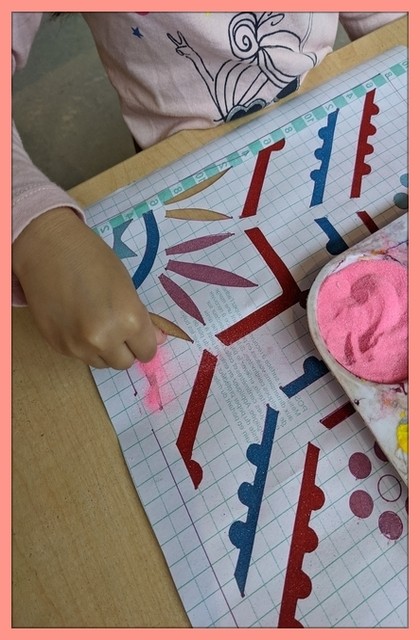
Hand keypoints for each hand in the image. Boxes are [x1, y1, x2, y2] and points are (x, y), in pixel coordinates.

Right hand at [13, 207, 165, 368]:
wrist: (47, 249)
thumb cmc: (93, 259)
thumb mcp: (127, 285)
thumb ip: (142, 318)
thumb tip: (156, 341)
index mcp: (129, 320)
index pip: (147, 351)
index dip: (145, 342)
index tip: (140, 334)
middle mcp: (105, 339)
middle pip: (125, 362)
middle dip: (125, 348)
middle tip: (117, 326)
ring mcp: (79, 346)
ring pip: (102, 363)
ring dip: (104, 350)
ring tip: (96, 322)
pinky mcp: (58, 346)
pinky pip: (80, 356)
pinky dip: (83, 345)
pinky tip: (77, 321)